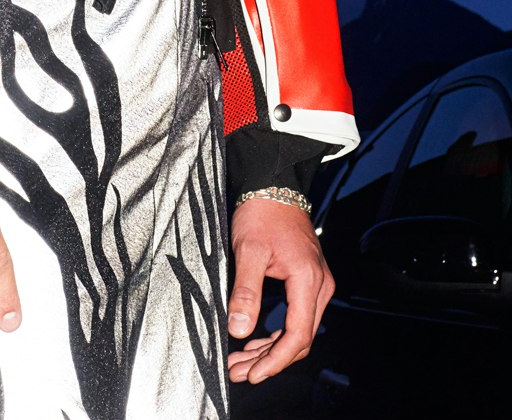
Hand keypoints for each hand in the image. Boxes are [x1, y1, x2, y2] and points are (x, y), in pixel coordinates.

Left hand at [226, 197, 333, 383]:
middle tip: (240, 371)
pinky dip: (277, 332)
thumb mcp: (248, 250)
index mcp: (308, 279)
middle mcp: (319, 284)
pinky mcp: (307, 279)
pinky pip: (297, 316)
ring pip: (298, 329)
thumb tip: (239, 328)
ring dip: (271, 349)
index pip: (298, 334)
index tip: (254, 373)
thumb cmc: (262, 212)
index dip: (276, 360)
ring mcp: (316, 282)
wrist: (273, 185)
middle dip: (270, 360)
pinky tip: (256, 341)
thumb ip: (245, 291)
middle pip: (300, 338)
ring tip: (242, 361)